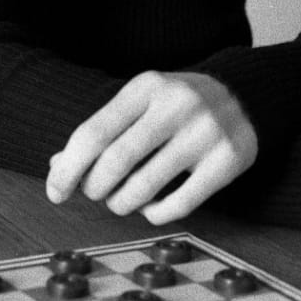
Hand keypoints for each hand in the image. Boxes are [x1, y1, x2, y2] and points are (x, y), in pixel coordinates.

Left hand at [45, 71, 257, 224]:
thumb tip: (57, 167)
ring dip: (122, 204)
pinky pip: (178, 204)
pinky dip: (154, 214)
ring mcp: (205, 132)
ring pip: (145, 188)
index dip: (67, 168)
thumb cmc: (177, 105)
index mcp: (146, 86)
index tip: (55, 191)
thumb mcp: (140, 103)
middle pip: (116, 161)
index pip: (93, 132)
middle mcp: (176, 104)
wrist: (246, 94)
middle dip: (95, 188)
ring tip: (122, 201)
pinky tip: (151, 208)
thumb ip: (102, 132)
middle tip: (95, 194)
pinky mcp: (228, 160)